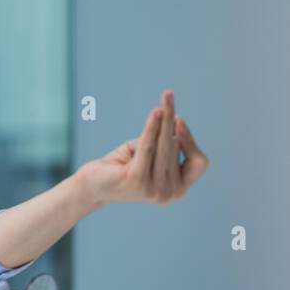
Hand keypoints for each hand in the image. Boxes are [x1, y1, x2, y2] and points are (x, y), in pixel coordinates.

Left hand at [76, 90, 208, 207]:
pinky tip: (156, 112)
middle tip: (169, 95)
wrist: (90, 187)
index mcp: (179, 190)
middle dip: (171, 120)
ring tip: (165, 99)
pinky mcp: (138, 180)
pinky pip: (148, 146)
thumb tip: (170, 120)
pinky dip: (153, 127)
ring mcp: (155, 189)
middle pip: (177, 148)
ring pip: (164, 145)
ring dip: (163, 119)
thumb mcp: (145, 155)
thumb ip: (159, 144)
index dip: (192, 141)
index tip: (179, 119)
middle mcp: (170, 194)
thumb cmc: (118, 169)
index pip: (199, 163)